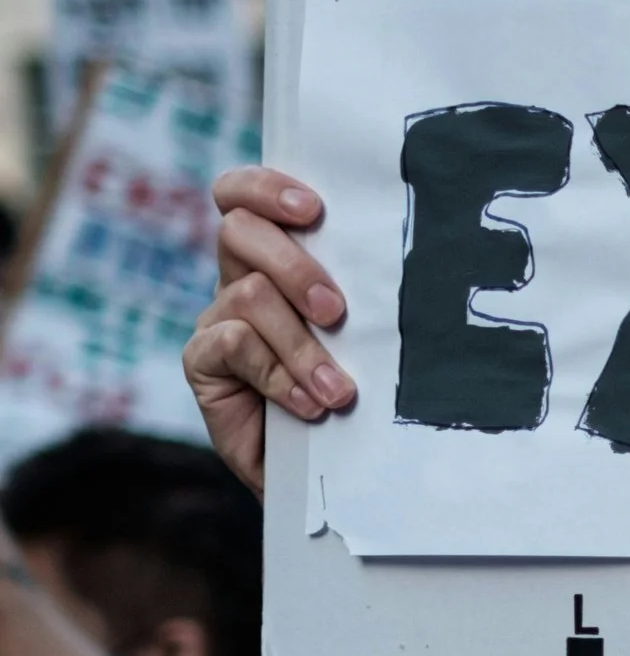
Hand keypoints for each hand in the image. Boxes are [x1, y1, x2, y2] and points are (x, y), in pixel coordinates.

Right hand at [183, 168, 354, 497]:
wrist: (318, 467)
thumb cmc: (348, 389)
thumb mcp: (359, 334)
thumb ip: (359, 294)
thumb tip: (401, 263)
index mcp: (272, 255)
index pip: (243, 195)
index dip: (266, 188)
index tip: (314, 210)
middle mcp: (238, 278)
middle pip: (239, 231)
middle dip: (294, 266)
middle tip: (335, 312)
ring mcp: (216, 319)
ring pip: (249, 294)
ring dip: (301, 345)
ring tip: (337, 390)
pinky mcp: (202, 362)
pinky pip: (233, 344)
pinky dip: (277, 374)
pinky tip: (308, 405)